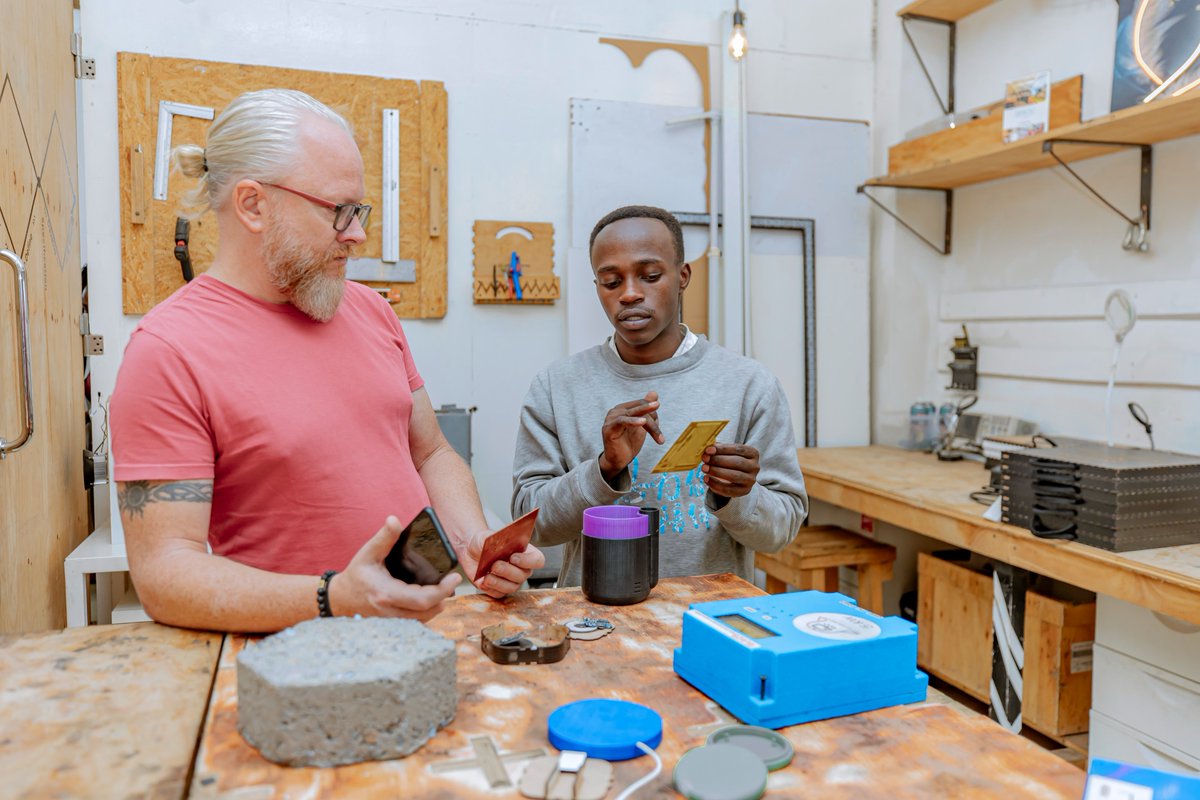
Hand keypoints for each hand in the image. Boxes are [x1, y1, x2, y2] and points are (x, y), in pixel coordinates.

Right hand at [329, 516, 460, 620]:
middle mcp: (391, 611)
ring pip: (424, 618)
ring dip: (437, 604)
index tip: (455, 577)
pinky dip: (427, 610)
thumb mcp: (368, 553)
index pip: (422, 599)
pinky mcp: (394, 624)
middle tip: (452, 581)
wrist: (339, 599)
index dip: (442, 590)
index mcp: (386, 594)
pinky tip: (430, 597)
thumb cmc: (356, 575)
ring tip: (443, 587)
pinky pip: (417, 621)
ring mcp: (392, 621)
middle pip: (428, 611)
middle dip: (444, 596)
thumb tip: (394, 520)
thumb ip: (384, 538)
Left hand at [458, 531, 544, 598]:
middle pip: (523, 575)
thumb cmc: (484, 542)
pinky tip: (482, 581)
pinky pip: (498, 594)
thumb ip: (495, 540)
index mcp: (526, 553)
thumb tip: (498, 545)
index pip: (537, 560)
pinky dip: (490, 588)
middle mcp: (522, 569)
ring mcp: (511, 582)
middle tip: (495, 565)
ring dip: (499, 582)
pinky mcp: (499, 590)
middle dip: (508, 571)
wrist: (471, 551)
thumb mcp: (488, 536)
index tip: (513, 557)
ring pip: (511, 587)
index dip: (527, 560)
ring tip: (487, 577)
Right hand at [598, 391, 664, 481]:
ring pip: (634, 414)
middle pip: (640, 408)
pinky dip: (633, 421)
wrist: (618, 461)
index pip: (642, 404)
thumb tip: (654, 392)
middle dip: (653, 421)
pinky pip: (622, 421)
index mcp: (624, 408)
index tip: (658, 433)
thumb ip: (647, 410)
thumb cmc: (629, 442)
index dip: (653, 414)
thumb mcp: (642, 425)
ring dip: (648, 424)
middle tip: (661, 437)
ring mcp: (611, 418)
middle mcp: (616, 410)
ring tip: (657, 424)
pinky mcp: (608, 427)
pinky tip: (642, 422)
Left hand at [701, 443, 760, 498]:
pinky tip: (706, 479)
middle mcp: (755, 467)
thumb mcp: (728, 453)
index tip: (708, 450)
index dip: (723, 449)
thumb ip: (719, 449)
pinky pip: (729, 489)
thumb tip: (708, 449)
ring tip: (704, 468)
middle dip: (718, 460)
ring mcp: (751, 480)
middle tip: (705, 459)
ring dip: (717, 471)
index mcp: (753, 453)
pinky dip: (715, 484)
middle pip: (737, 462)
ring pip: (734, 475)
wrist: (736, 479)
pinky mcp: (744, 491)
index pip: (738, 449)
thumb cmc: (731, 461)